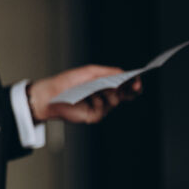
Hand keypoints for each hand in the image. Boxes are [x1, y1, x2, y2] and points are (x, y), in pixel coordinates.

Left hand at [27, 65, 141, 124]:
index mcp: (105, 84)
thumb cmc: (68, 81)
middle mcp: (105, 96)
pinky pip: (103, 109)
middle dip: (130, 90)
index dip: (134, 83)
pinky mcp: (94, 116)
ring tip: (98, 88)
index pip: (125, 84)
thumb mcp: (90, 72)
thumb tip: (124, 74)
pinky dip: (98, 102)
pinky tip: (90, 98)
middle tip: (132, 86)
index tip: (138, 81)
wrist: (51, 94)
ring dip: (109, 93)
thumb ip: (109, 72)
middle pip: (125, 95)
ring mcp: (101, 107)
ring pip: (115, 101)